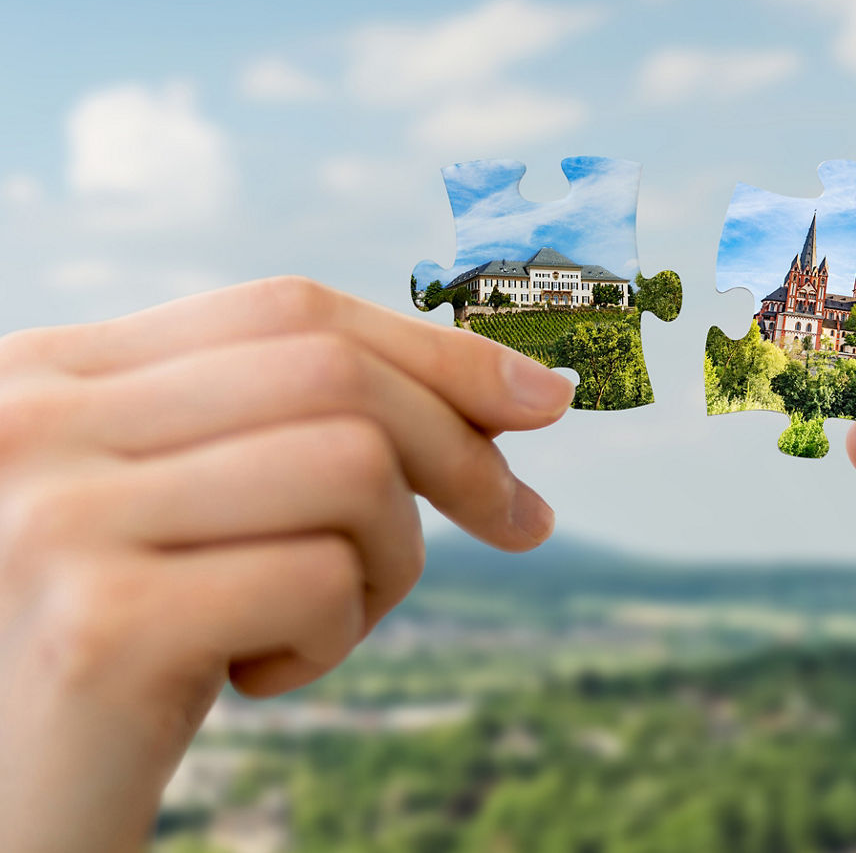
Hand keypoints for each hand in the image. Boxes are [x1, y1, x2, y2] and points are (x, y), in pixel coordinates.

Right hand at [0, 276, 573, 851]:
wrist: (11, 806)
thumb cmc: (126, 648)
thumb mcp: (201, 509)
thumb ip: (304, 428)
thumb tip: (523, 390)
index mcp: (54, 371)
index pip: (290, 311)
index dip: (436, 350)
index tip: (541, 402)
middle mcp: (35, 422)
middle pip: (335, 376)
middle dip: (460, 455)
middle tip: (521, 523)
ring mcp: (58, 519)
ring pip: (351, 469)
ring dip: (385, 564)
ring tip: (314, 625)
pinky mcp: (101, 626)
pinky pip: (320, 583)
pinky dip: (329, 641)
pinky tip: (249, 679)